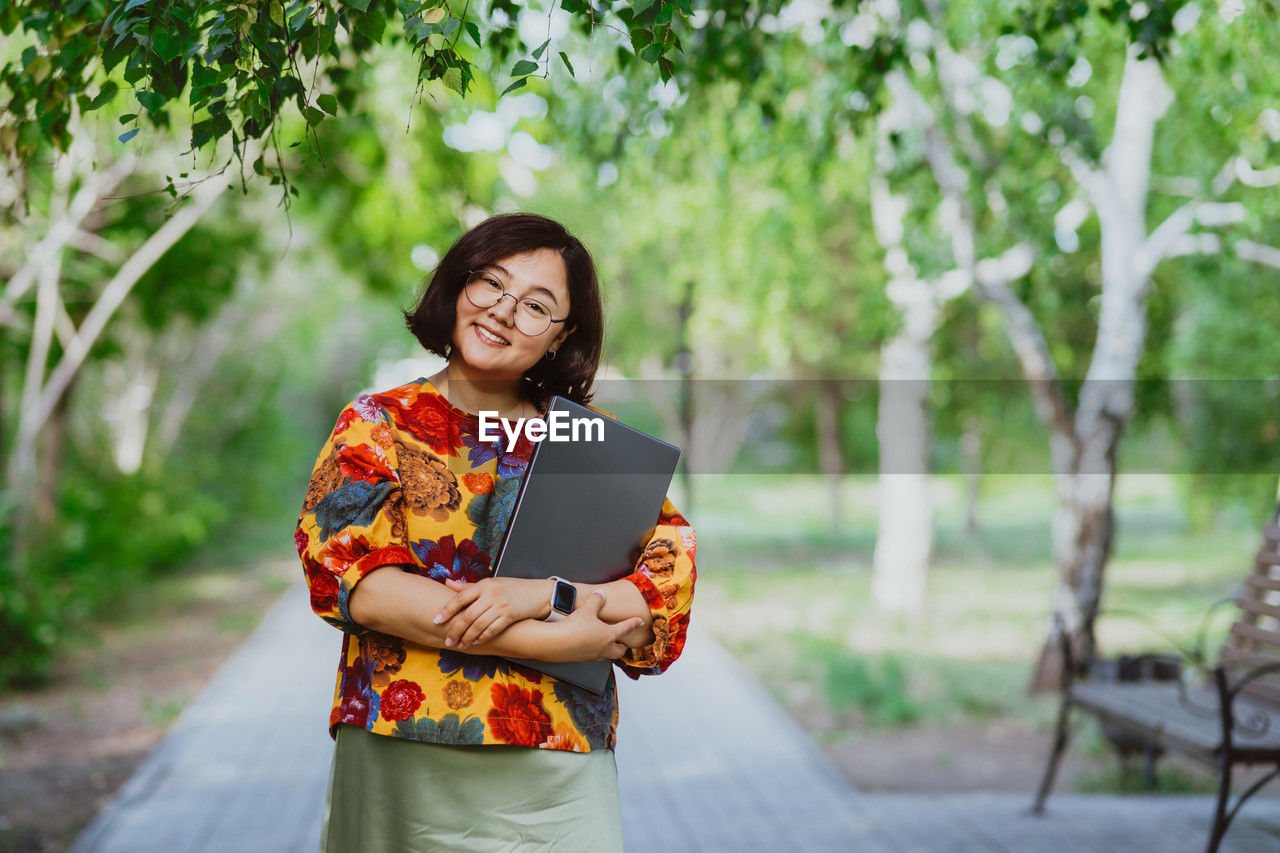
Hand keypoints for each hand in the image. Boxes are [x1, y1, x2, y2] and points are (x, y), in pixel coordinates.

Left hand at [434, 577, 549, 649]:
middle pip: (468, 615)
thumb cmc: (510, 588)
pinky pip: (492, 630)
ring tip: (459, 644)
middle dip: (456, 630)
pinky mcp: (509, 616)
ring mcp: (501, 606)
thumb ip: (468, 586)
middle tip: (448, 640)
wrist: (536, 593)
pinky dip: (482, 637)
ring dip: (467, 637)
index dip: (447, 609)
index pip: (461, 597)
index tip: (436, 620)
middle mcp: (491, 594)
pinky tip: (475, 642)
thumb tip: (447, 583)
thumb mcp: (490, 583)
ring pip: (479, 625)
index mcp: (484, 585)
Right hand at [556, 591, 645, 662]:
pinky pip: (591, 657)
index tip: (640, 622)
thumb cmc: (573, 627)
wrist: (555, 643)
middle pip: (619, 650)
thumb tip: (600, 593)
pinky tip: (587, 647)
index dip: (634, 623)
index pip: (626, 628)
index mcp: (608, 635)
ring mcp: (591, 656)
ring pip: (605, 656)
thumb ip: (596, 600)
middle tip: (625, 643)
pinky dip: (593, 652)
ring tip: (607, 646)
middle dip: (623, 647)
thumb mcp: (587, 608)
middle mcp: (603, 648)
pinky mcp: (579, 659)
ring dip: (608, 651)